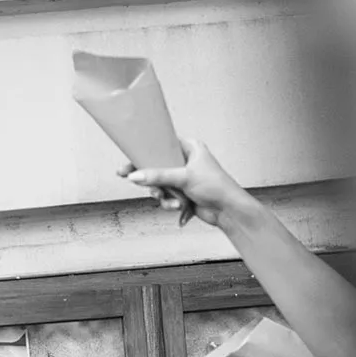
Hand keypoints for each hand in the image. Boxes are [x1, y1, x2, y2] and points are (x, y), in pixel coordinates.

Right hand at [119, 138, 248, 229]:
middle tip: (152, 189)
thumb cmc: (216, 186)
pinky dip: (170, 203)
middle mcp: (185, 161)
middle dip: (154, 183)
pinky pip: (166, 197)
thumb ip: (158, 176)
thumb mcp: (184, 177)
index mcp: (189, 148)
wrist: (227, 210)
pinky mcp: (182, 193)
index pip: (161, 146)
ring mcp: (183, 178)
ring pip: (160, 185)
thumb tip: (135, 175)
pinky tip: (180, 207)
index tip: (128, 166)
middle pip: (157, 168)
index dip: (144, 155)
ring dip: (163, 196)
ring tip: (172, 200)